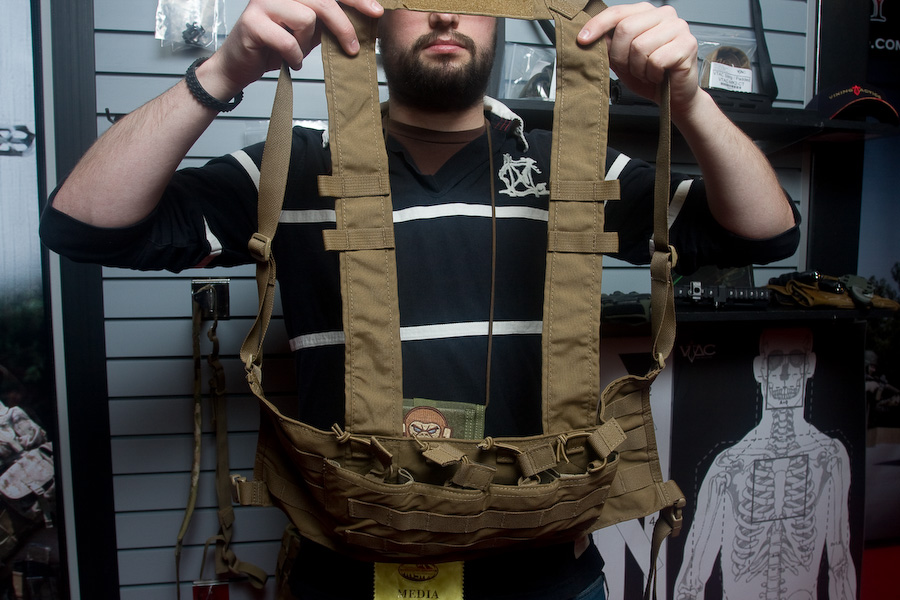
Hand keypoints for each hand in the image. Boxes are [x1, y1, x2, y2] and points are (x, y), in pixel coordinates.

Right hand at [201, 0, 383, 97]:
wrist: (239, 66)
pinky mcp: (252, 21)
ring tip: (295, 52)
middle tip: (352, 48)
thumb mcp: (308, 32)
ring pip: (306, 19)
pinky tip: (288, 60)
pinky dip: (293, 57)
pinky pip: (288, 41)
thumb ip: (328, 22)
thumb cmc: (274, 47)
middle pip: (322, 1)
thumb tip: (362, 19)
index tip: (376, 12)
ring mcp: (263, 2)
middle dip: (342, 27)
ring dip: (306, 44)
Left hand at [577, 3, 699, 112]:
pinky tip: (658, 75)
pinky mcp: (687, 45)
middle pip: (626, 29)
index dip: (597, 26)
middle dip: (621, 55)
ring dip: (638, 68)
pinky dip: (652, 74)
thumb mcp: (622, 60)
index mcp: (647, 13)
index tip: (582, 40)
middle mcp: (664, 15)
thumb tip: (589, 37)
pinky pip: (655, 60)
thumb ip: (609, 46)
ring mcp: (678, 28)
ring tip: (647, 72)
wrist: (674, 97)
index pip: (617, 12)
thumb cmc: (650, 77)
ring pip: (640, 46)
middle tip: (630, 68)